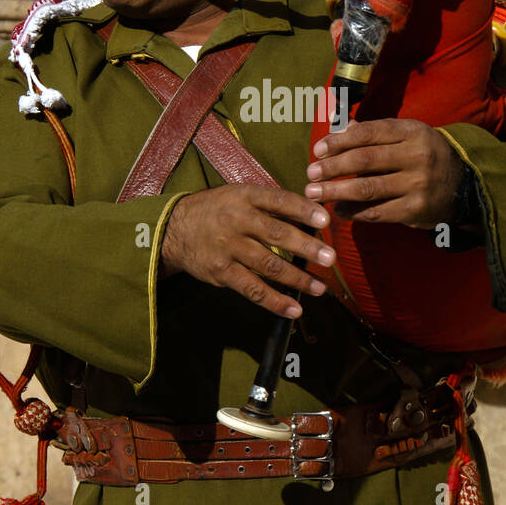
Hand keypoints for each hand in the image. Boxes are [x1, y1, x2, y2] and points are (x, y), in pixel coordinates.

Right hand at [160, 185, 335, 318]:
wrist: (175, 229)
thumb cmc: (218, 210)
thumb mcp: (240, 195)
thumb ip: (271, 204)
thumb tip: (313, 215)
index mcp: (245, 197)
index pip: (279, 200)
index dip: (303, 210)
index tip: (325, 220)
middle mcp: (237, 220)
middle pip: (277, 234)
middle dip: (306, 247)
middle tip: (330, 258)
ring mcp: (229, 248)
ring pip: (269, 266)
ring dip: (298, 279)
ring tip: (320, 288)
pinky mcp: (222, 272)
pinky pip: (253, 289)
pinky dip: (275, 301)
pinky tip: (294, 309)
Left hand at [305, 118, 463, 229]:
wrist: (463, 185)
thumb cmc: (423, 155)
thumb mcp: (406, 136)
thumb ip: (373, 133)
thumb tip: (338, 127)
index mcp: (411, 131)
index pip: (368, 133)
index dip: (339, 141)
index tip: (318, 150)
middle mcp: (417, 156)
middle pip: (364, 160)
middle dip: (332, 167)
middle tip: (309, 174)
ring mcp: (418, 184)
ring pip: (368, 188)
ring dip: (336, 191)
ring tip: (314, 193)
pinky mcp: (416, 210)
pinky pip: (377, 212)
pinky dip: (354, 212)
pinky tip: (339, 210)